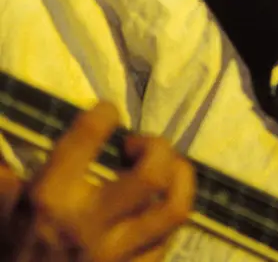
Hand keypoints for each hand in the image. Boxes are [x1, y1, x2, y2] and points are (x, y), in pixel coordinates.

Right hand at [0, 100, 194, 260]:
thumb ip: (7, 177)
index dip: (104, 113)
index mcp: (52, 198)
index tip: (107, 113)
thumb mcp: (2, 211)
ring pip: (174, 209)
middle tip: (135, 147)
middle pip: (152, 174)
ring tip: (163, 170)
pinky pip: (167, 242)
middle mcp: (90, 224)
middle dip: (155, 147)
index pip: (89, 135)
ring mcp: (117, 256)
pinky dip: (166, 219)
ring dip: (177, 179)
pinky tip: (152, 210)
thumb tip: (8, 145)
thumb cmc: (11, 252)